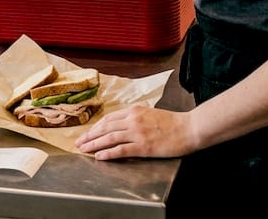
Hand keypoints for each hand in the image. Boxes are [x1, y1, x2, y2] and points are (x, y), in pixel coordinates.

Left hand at [75, 105, 195, 159]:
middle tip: (78, 142)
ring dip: (94, 144)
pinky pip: (121, 150)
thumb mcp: (150, 113)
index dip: (96, 127)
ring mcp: (137, 133)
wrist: (189, 128)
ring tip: (84, 150)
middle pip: (105, 128)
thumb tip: (122, 123)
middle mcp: (133, 120)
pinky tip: (99, 156)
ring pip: (109, 138)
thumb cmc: (172, 122)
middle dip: (89, 136)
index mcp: (134, 111)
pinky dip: (108, 153)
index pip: (109, 119)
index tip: (88, 132)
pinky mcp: (143, 146)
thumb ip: (135, 117)